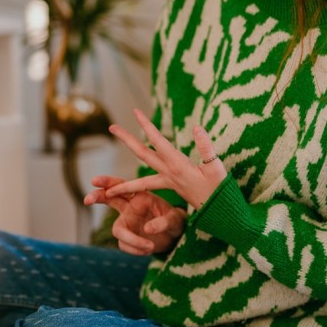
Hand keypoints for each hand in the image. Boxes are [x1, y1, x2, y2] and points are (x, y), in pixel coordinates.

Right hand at [84, 175, 186, 254]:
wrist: (175, 237)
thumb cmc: (175, 221)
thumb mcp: (175, 220)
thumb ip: (164, 222)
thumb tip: (147, 229)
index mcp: (140, 196)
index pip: (122, 186)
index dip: (108, 183)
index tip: (95, 181)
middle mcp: (130, 207)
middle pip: (108, 199)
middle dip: (97, 197)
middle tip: (87, 200)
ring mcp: (127, 223)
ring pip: (118, 230)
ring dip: (131, 240)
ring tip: (149, 246)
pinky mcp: (127, 238)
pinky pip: (125, 245)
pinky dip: (135, 249)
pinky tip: (149, 249)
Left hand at [106, 109, 226, 210]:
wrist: (219, 214)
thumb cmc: (220, 191)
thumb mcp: (217, 168)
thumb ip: (206, 148)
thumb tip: (197, 128)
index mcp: (177, 166)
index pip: (158, 141)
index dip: (147, 125)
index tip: (135, 112)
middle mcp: (168, 173)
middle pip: (142, 154)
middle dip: (127, 140)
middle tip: (111, 127)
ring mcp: (168, 181)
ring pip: (141, 174)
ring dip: (123, 171)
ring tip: (106, 171)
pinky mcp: (171, 186)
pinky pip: (147, 184)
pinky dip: (134, 185)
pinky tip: (128, 183)